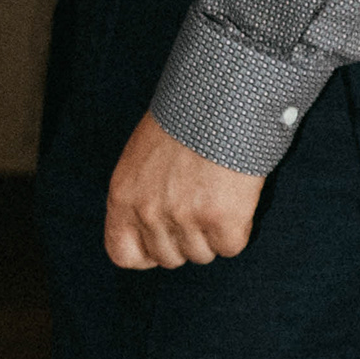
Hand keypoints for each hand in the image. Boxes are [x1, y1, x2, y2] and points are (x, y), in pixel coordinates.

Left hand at [101, 111, 263, 268]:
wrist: (218, 100)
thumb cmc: (182, 124)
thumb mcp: (141, 158)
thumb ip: (141, 195)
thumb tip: (151, 228)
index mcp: (122, 196)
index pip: (122, 254)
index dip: (146, 253)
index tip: (163, 241)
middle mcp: (149, 212)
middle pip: (168, 258)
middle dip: (185, 239)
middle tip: (198, 206)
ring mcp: (185, 218)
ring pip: (202, 255)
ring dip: (212, 233)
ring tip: (216, 195)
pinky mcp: (222, 220)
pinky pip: (230, 247)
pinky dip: (237, 228)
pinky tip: (235, 198)